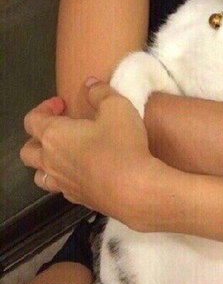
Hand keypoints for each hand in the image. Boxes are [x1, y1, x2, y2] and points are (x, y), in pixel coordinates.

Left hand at [19, 78, 156, 224]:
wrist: (133, 190)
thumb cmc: (122, 145)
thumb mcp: (117, 107)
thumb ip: (101, 92)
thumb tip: (90, 84)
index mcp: (54, 135)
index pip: (32, 120)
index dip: (44, 108)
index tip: (62, 104)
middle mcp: (51, 161)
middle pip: (28, 151)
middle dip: (38, 138)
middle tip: (59, 130)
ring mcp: (63, 183)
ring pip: (40, 175)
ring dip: (46, 163)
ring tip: (65, 156)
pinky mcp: (78, 200)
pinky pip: (62, 188)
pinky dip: (66, 179)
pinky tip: (84, 174)